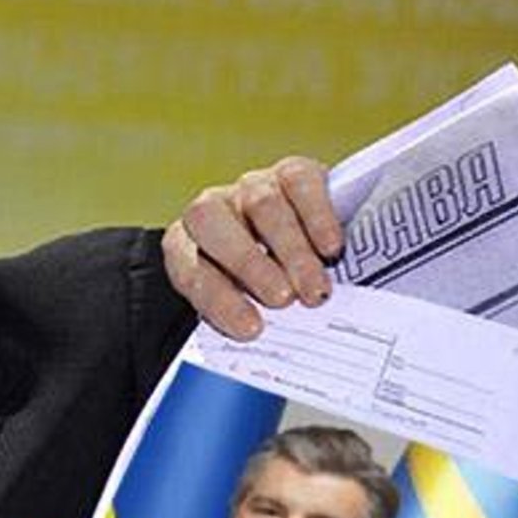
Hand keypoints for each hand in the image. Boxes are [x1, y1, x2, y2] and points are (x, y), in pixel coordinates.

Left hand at [163, 156, 343, 339]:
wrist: (301, 241)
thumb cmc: (267, 286)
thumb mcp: (250, 305)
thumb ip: (249, 319)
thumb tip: (266, 344)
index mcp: (187, 247)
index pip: (189, 269)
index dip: (218, 299)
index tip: (251, 329)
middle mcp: (213, 210)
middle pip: (211, 223)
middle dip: (247, 264)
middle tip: (283, 301)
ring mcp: (250, 187)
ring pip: (262, 206)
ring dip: (291, 252)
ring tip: (314, 290)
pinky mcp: (290, 172)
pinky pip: (299, 184)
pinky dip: (317, 218)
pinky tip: (330, 248)